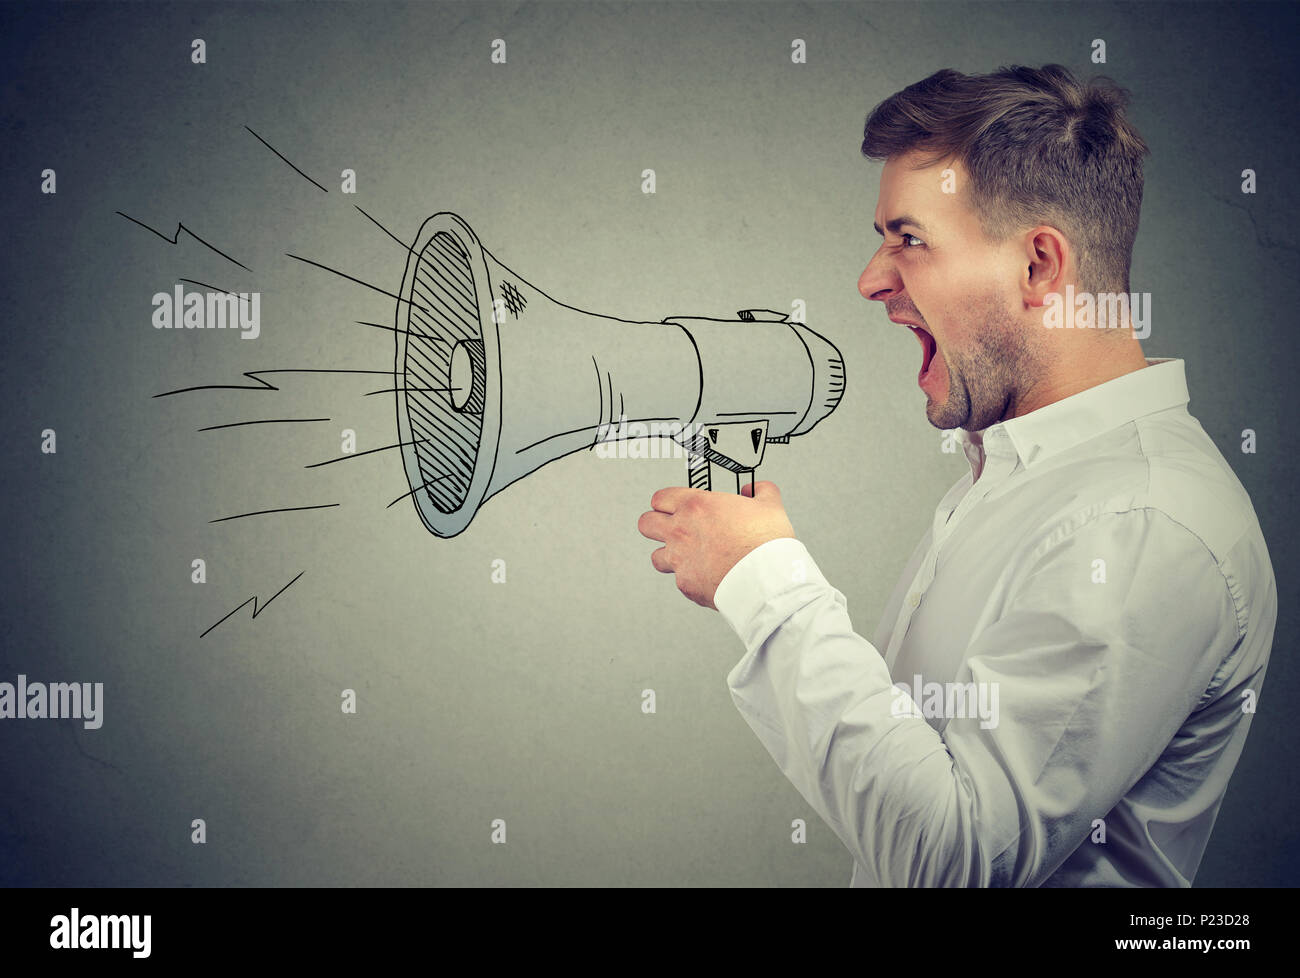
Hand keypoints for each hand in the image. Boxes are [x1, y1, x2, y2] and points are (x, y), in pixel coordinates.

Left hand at [637, 480, 796, 608]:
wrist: (765, 579)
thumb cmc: (765, 543)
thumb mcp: (769, 505)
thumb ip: (760, 491)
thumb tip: (754, 489)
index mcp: (696, 506)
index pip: (660, 498)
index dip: (666, 502)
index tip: (673, 506)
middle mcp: (681, 531)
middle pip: (646, 524)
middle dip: (655, 525)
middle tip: (670, 528)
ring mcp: (680, 559)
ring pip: (655, 556)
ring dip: (668, 555)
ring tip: (686, 557)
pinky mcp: (685, 584)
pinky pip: (679, 580)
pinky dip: (690, 578)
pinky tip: (706, 577)